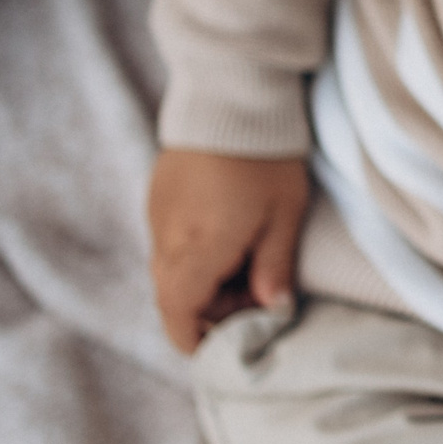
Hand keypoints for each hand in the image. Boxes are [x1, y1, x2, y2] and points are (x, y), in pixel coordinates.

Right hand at [146, 149, 309, 353]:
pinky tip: (232, 238)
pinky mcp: (160, 196)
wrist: (232, 95)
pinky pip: (170, 242)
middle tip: (258, 299)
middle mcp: (169, 236)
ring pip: (171, 271)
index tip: (223, 348)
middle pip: (174, 297)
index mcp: (198, 248)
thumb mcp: (283, 214)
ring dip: (205, 282)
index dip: (196, 339)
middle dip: (211, 311)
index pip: (178, 313)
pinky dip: (196, 256)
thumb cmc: (267, 157)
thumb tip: (274, 309)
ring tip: (251, 264)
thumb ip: (274, 266)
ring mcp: (159, 215)